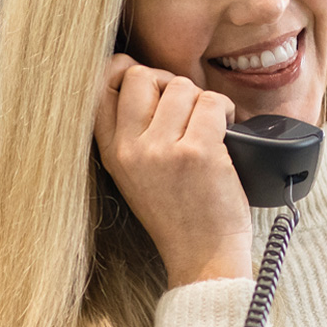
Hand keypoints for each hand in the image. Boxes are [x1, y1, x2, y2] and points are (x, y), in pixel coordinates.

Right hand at [95, 54, 253, 287]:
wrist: (204, 257)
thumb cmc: (179, 213)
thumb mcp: (135, 174)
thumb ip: (132, 131)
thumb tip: (145, 76)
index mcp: (112, 153)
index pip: (99, 89)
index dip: (121, 69)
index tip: (145, 77)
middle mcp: (130, 150)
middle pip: (141, 74)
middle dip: (168, 81)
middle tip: (186, 105)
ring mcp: (162, 151)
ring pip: (181, 86)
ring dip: (202, 99)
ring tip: (209, 125)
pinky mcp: (197, 153)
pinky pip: (212, 102)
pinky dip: (226, 110)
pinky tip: (228, 130)